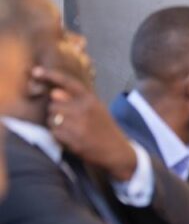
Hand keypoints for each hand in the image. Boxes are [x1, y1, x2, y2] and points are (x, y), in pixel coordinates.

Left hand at [33, 66, 137, 181]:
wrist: (117, 151)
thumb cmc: (104, 128)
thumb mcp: (97, 109)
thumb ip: (76, 100)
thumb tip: (53, 93)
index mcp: (91, 99)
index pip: (68, 82)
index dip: (50, 75)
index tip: (35, 72)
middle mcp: (84, 109)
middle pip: (53, 104)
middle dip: (55, 112)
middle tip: (68, 121)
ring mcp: (79, 124)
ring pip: (51, 119)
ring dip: (56, 125)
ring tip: (70, 130)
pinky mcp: (74, 139)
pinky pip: (54, 133)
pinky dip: (58, 137)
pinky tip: (70, 139)